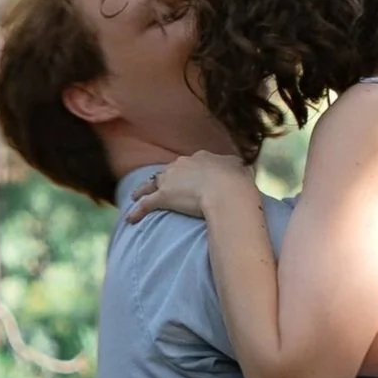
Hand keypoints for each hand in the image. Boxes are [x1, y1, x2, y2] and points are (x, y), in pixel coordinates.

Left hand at [123, 148, 251, 223]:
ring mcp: (171, 180)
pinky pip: (146, 204)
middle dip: (162, 177)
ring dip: (141, 189)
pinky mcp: (163, 197)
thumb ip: (241, 168)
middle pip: (168, 171)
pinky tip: (130, 219)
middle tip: (158, 184)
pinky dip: (136, 212)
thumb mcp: (243, 169)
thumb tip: (247, 169)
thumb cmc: (237, 182)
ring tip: (134, 195)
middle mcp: (182, 165)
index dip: (186, 170)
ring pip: (150, 184)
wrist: (227, 191)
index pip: (189, 163)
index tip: (185, 176)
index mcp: (201, 158)